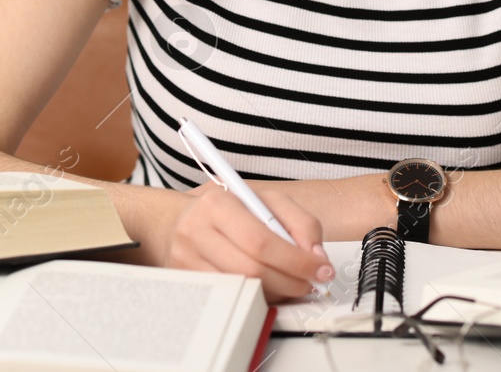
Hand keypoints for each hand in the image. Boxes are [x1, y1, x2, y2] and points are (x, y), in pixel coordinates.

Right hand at [158, 182, 334, 303]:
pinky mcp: (185, 283)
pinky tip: (267, 287)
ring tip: (290, 283)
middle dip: (290, 281)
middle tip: (310, 282)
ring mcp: (185, 260)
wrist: (181, 222)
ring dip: (276, 292)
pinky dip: (256, 297)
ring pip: (241, 288)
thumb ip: (300, 222)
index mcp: (218, 203)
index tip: (320, 269)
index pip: (261, 240)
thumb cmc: (229, 210)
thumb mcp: (268, 201)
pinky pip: (229, 298)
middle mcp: (196, 231)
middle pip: (251, 269)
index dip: (296, 260)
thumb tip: (316, 255)